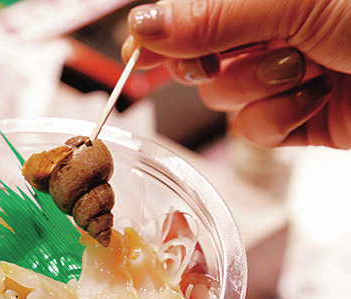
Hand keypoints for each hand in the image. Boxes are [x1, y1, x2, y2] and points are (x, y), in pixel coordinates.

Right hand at [122, 0, 350, 148]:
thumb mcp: (292, 1)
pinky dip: (281, 119)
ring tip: (306, 67)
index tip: (136, 56)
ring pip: (223, 101)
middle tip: (228, 55)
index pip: (188, 15)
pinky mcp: (296, 119)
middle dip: (213, 62)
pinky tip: (316, 97)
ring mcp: (280, 77)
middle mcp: (267, 33)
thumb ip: (212, 16)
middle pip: (197, 61)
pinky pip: (254, 132)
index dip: (158, 36)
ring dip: (258, 89)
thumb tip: (144, 24)